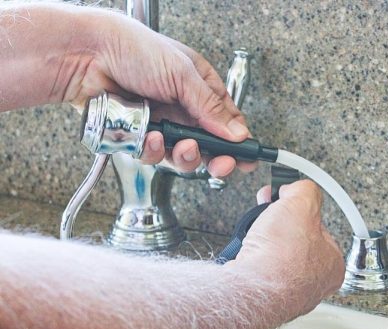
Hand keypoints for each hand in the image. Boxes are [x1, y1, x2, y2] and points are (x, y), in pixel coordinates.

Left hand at [62, 9, 250, 175]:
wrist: (86, 54)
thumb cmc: (133, 48)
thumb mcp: (182, 74)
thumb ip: (211, 107)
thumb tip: (237, 132)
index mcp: (199, 86)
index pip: (227, 120)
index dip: (237, 141)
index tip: (245, 158)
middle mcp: (182, 106)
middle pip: (208, 144)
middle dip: (215, 158)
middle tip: (220, 165)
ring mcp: (161, 122)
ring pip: (182, 155)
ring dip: (185, 155)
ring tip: (182, 145)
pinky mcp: (139, 135)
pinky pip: (153, 155)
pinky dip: (154, 150)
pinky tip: (151, 137)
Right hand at [228, 180, 345, 319]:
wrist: (249, 289)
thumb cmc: (280, 258)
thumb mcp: (302, 203)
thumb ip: (305, 190)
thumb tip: (298, 188)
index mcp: (332, 264)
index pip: (321, 229)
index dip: (301, 209)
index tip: (288, 200)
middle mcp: (313, 283)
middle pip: (295, 241)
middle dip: (278, 222)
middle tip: (267, 212)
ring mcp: (287, 292)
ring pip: (274, 255)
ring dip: (262, 238)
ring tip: (255, 232)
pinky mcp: (262, 295)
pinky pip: (257, 268)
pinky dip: (249, 256)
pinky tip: (247, 251)